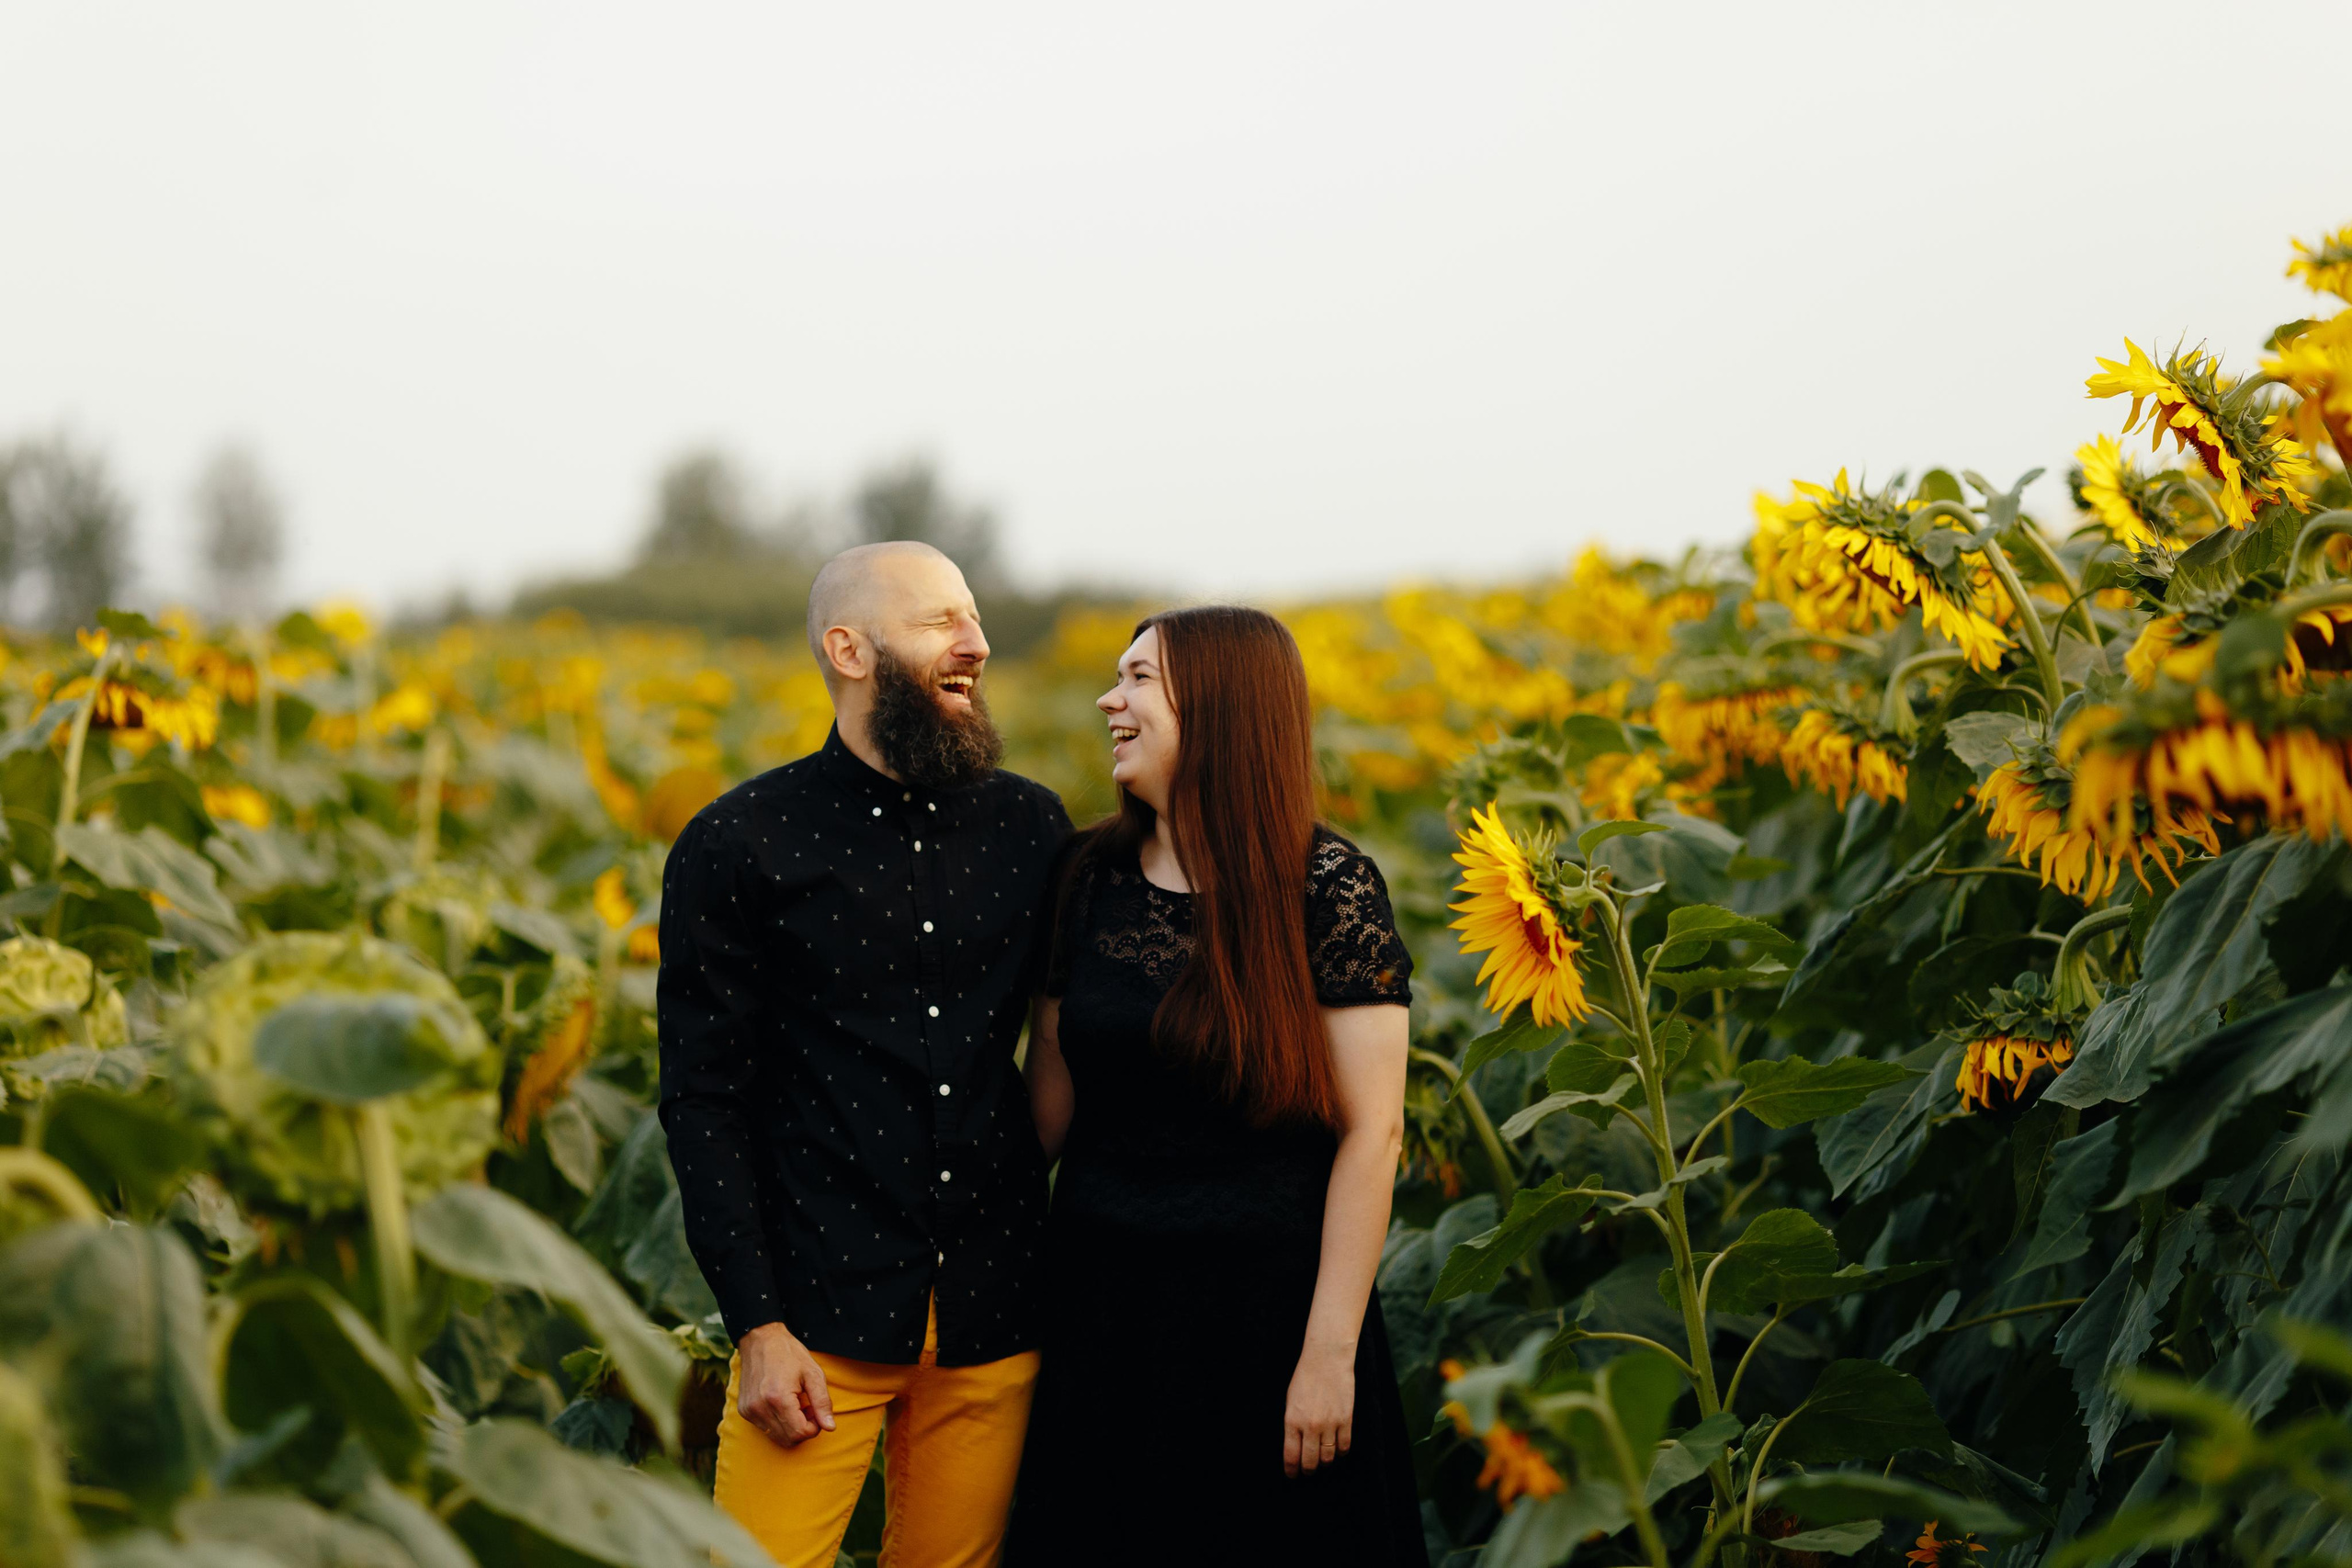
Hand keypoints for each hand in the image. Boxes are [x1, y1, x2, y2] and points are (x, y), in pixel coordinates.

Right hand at [736, 1322, 835, 1446]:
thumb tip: (830, 1428)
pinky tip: (782, 1404)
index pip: (800, 1433)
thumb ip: (822, 1402)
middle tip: (807, 1407)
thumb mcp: (813, 1373)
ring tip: (795, 1404)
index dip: (814, 1427)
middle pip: (789, 1439)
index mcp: (778, 1398)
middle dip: (803, 1429)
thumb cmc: (789, 1354)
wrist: (760, 1340)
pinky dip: (778, 1423)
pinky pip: (766, 1429)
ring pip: (777, 1437)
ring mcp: (749, 1411)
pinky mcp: (744, 1411)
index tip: (815, 1410)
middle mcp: (760, 1408)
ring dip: (790, 1427)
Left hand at [1283, 1340, 1355, 1477]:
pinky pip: (1344, 1446)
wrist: (1327, 1359)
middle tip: (1308, 1471)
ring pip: (1328, 1457)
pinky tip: (1337, 1450)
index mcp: (1292, 1421)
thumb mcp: (1290, 1401)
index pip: (1291, 1456)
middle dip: (1308, 1470)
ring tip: (1322, 1461)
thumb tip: (1295, 1446)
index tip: (1293, 1475)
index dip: (1292, 1470)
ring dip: (1324, 1463)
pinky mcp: (1346, 1420)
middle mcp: (1310, 1426)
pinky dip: (1340, 1452)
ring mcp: (1330, 1424)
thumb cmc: (1305, 1377)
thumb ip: (1292, 1425)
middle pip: (1310, 1462)